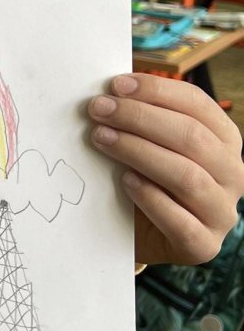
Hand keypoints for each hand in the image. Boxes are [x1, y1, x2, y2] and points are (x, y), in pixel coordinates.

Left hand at [87, 75, 242, 263]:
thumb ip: (141, 119)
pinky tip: (124, 181)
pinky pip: (181, 221)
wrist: (141, 233)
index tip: (117, 85)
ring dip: (139, 152)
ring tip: (102, 138)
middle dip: (140, 118)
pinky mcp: (203, 245)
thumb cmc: (146, 178)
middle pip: (192, 137)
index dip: (157, 91)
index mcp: (225, 140)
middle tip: (99, 109)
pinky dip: (150, 198)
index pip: (198, 105)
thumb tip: (110, 92)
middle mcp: (232, 174)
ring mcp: (221, 212)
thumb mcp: (150, 143)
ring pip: (187, 176)